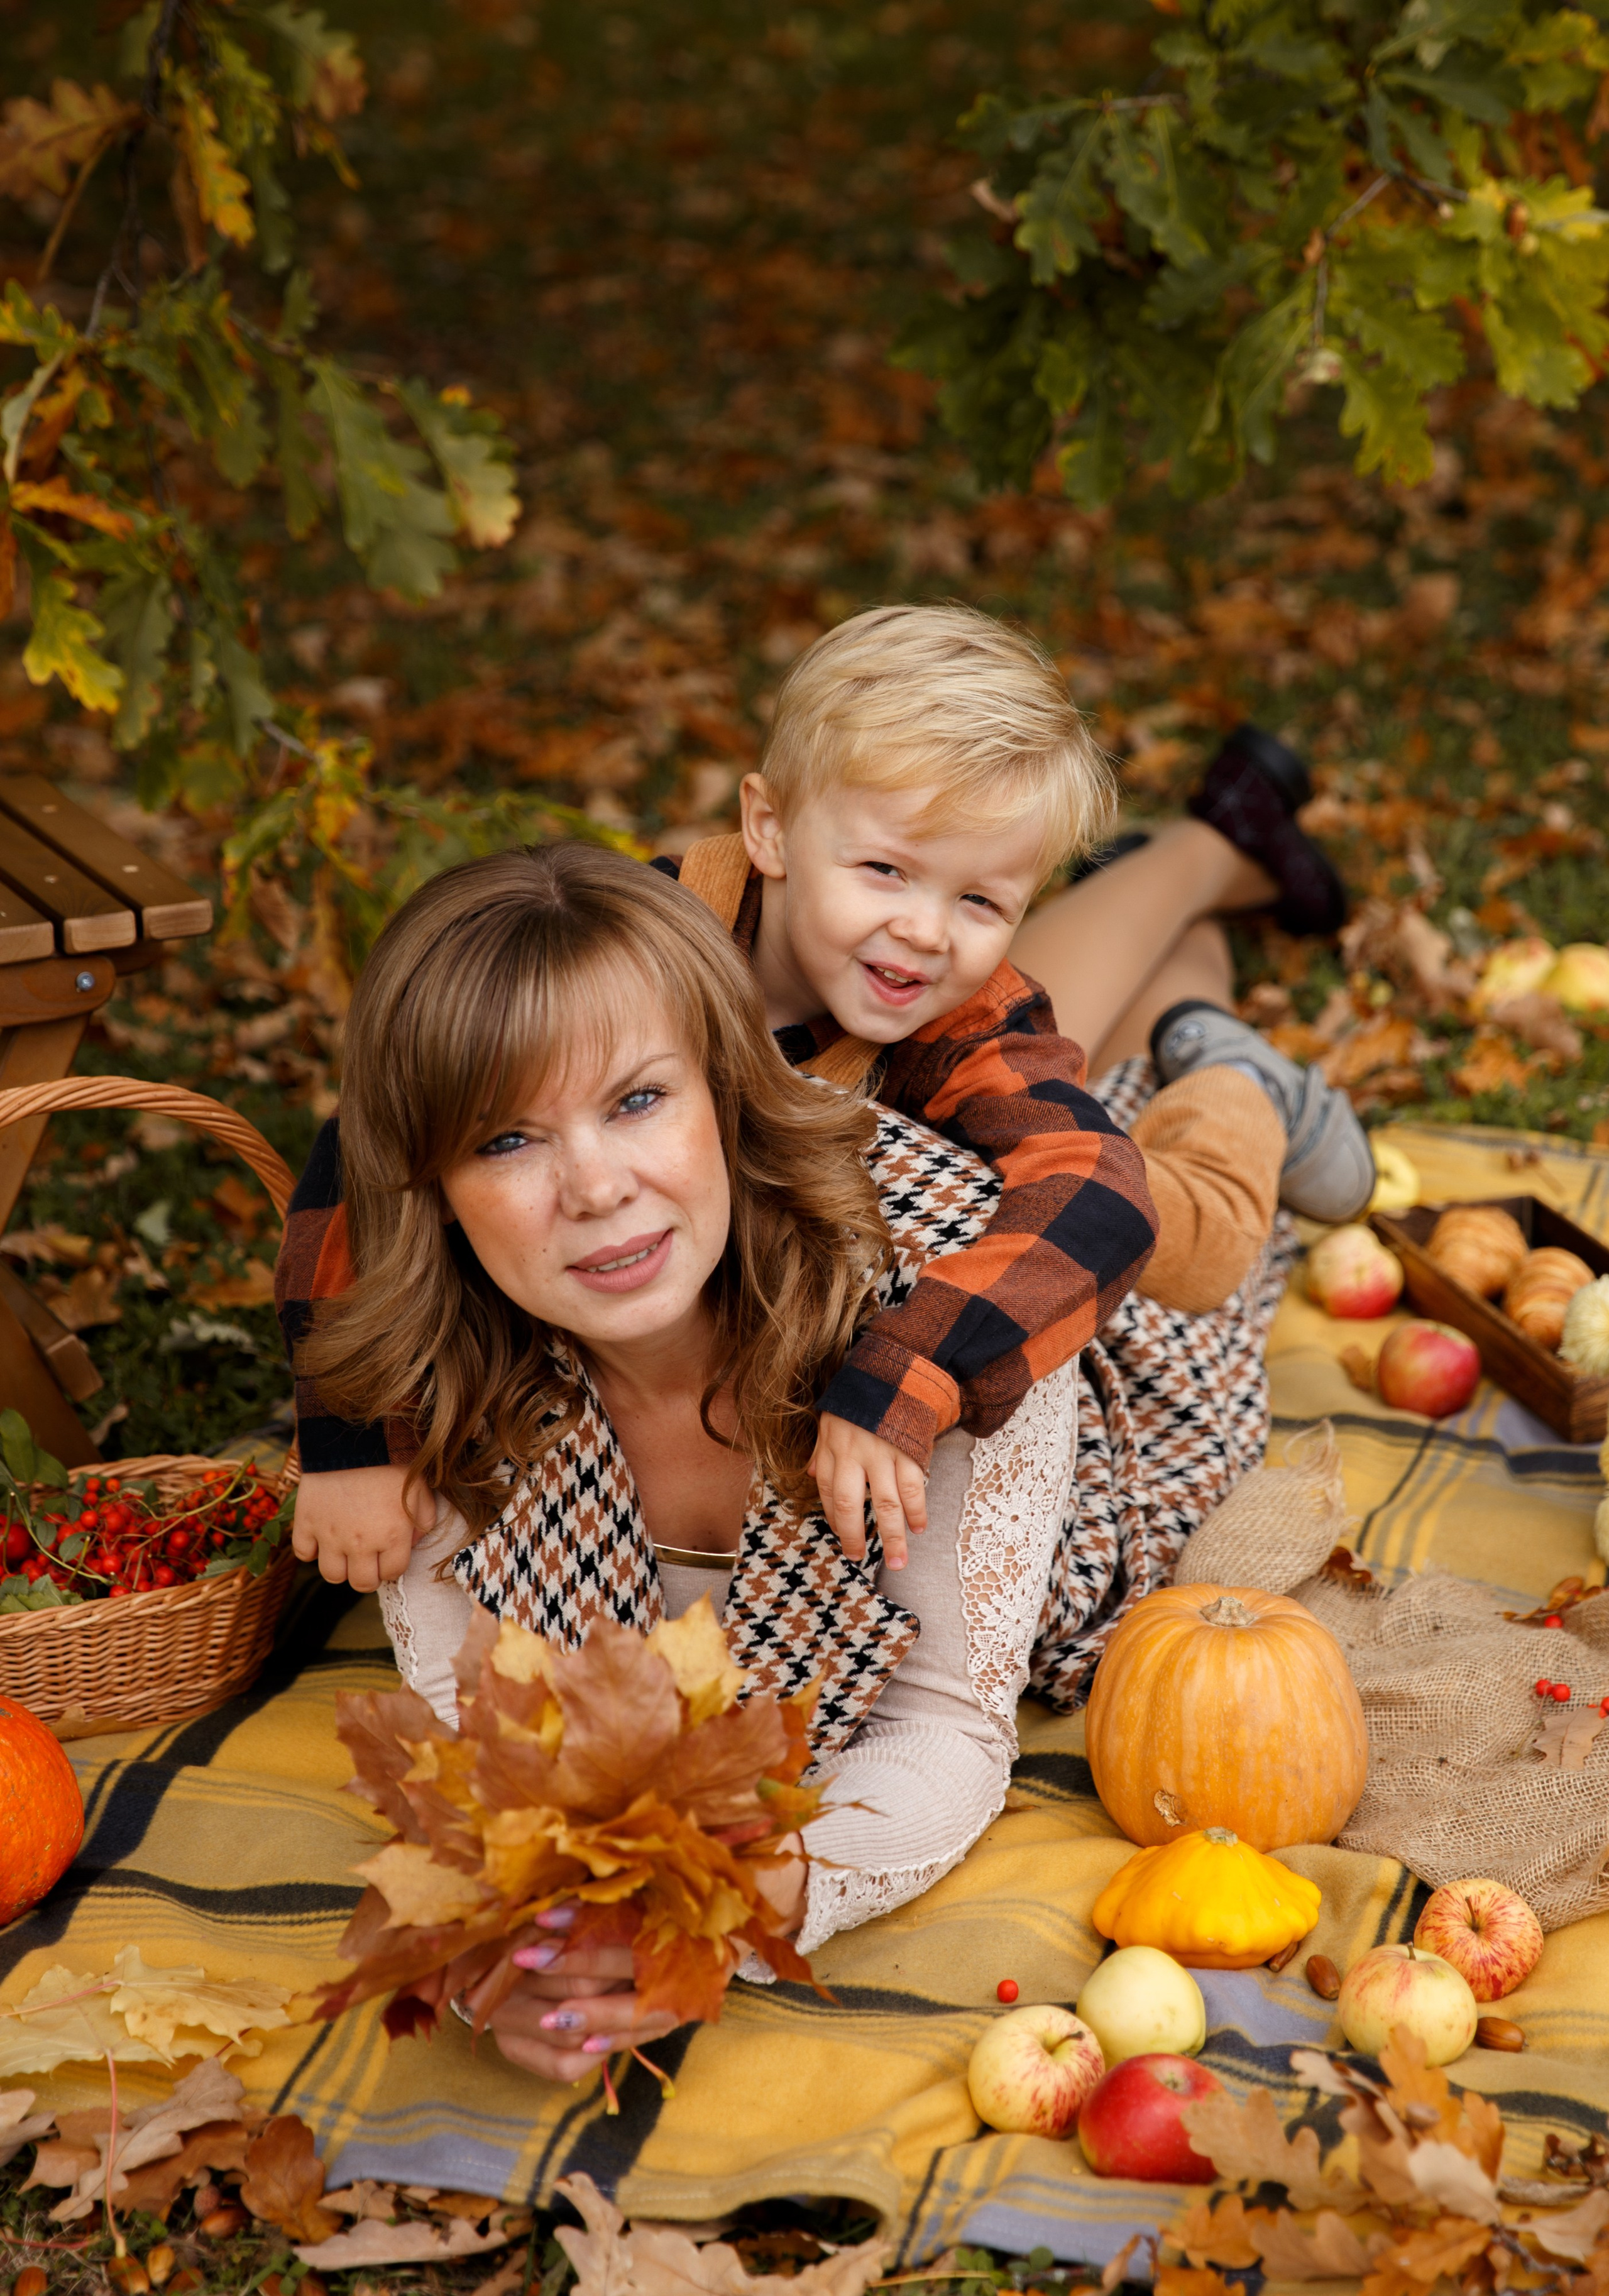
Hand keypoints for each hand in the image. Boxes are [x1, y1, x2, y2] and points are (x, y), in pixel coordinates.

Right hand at [289, 1463, 432, 1591]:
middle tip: (368, 1556)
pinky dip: (312, 1549)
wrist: (353, 1434)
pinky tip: (323, 1535)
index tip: (389, 1553)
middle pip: (362, 1583)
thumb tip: (412, 1543)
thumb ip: (423, 1522)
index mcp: (393, 1536)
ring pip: (332, 1575)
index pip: (392, 1573)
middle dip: (368, 1573)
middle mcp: (361, 1543)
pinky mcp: (306, 1522)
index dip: (392, 1564)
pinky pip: (303, 1554)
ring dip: (341, 1566)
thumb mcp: (420, 1489)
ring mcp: (330, 1535)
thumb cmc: (392, 1460)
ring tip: (346, 1548)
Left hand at [485, 1848, 807, 2083]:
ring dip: (591, 2015)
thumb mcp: (669, 1863)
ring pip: (638, 2010)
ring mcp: (692, 1984)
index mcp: (684, 1909)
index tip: (540, 1917)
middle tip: (524, 1960)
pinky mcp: (689, 2006)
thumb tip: (569, 1859)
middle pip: (625, 1963)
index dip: (582, 1919)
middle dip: (572, 1964)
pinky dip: (617, 2041)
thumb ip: (626, 1871)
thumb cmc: (706, 1872)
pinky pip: (651, 2032)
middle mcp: (690, 1950)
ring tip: (547, 2020)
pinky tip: (583, 2050)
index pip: (624, 1918)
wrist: (763, 1901)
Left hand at [808, 1415, 926, 1568]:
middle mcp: (854, 1456)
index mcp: (833, 1450)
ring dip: (892, 1537)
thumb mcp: (831, 1421)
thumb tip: (811, 1475)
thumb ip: (821, 1450)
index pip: (828, 1495)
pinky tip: (919, 1527)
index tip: (843, 1538)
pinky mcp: (909, 1451)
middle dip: (855, 1538)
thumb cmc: (859, 1400)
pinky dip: (917, 1510)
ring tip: (896, 1561)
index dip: (834, 1521)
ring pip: (886, 1505)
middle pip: (851, 1507)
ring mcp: (883, 1455)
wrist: (893, 1370)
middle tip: (859, 1559)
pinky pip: (913, 1488)